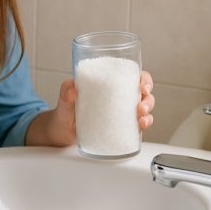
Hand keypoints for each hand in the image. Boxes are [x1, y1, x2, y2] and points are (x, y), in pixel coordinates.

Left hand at [26, 71, 155, 146]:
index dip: (144, 79)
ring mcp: (121, 112)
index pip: (132, 76)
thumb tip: (70, 86)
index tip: (143, 85)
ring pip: (144, 108)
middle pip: (143, 93)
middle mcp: (118, 97)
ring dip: (148, 113)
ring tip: (140, 119)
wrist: (62, 133)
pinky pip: (138, 125)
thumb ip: (65, 93)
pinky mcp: (121, 127)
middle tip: (140, 107)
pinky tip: (141, 127)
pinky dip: (144, 125)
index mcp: (108, 85)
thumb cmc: (65, 112)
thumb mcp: (64, 101)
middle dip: (148, 99)